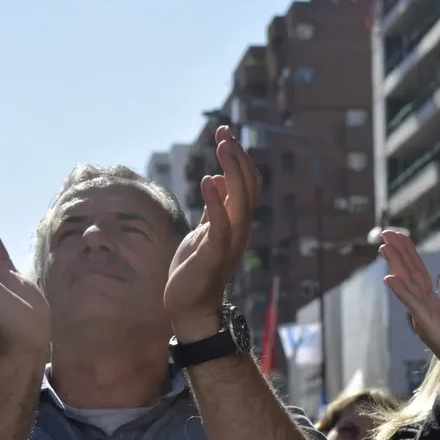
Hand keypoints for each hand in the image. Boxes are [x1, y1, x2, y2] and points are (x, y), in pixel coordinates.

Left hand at [165, 127, 259, 340]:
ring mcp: (230, 241)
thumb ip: (213, 208)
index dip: (239, 158)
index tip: (225, 134)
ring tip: (223, 147)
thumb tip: (214, 178)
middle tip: (224, 133)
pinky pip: (220, 224)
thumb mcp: (205, 232)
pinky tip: (207, 182)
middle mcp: (239, 229)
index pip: (247, 184)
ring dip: (232, 171)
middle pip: (248, 186)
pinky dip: (216, 202)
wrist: (190, 306)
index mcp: (237, 222)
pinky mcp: (214, 253)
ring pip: (240, 199)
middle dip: (237, 157)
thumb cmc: (196, 269)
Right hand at [379, 231, 439, 426]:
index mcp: (432, 305)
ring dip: (396, 266)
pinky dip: (402, 292)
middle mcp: (424, 310)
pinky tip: (390, 279)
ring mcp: (425, 319)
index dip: (409, 253)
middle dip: (398, 253)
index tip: (398, 235)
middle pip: (410, 275)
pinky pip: (414, 306)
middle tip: (385, 233)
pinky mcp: (430, 328)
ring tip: (384, 247)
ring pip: (409, 286)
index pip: (418, 274)